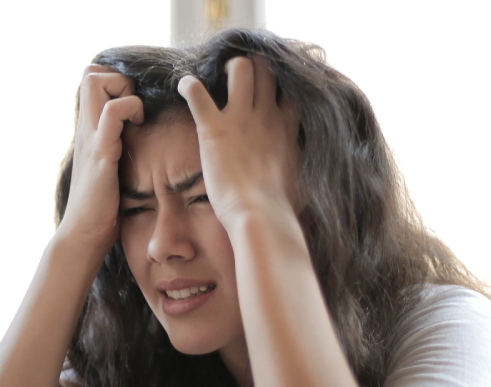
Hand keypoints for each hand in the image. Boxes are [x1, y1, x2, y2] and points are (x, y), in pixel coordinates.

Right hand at [55, 65, 144, 258]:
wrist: (84, 235)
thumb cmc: (101, 208)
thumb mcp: (108, 169)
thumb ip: (116, 149)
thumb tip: (138, 142)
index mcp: (89, 131)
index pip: (92, 79)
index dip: (115, 80)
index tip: (134, 105)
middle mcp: (86, 129)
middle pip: (90, 72)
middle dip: (118, 78)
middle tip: (135, 106)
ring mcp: (91, 138)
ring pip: (95, 82)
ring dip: (123, 90)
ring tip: (136, 116)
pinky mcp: (100, 153)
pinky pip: (111, 113)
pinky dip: (129, 109)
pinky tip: (137, 127)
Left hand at [177, 56, 299, 227]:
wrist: (260, 215)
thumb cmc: (281, 207)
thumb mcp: (303, 180)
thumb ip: (300, 164)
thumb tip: (306, 174)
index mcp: (287, 127)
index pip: (291, 87)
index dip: (281, 82)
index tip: (270, 89)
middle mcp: (266, 115)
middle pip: (266, 68)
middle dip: (254, 66)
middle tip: (239, 79)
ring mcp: (240, 119)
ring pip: (240, 67)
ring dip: (227, 68)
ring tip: (217, 79)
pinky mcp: (213, 128)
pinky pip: (196, 92)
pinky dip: (187, 85)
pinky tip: (184, 86)